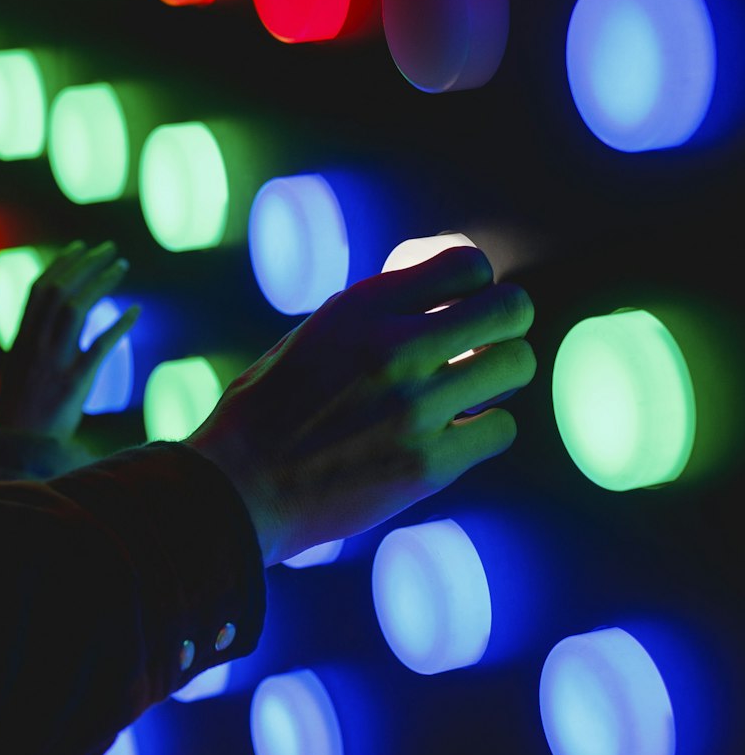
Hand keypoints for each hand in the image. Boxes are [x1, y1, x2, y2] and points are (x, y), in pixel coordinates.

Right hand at [0, 241, 140, 438]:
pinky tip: (136, 310)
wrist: (17, 448)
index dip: (60, 264)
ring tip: (121, 266)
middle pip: (59, 290)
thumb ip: (35, 342)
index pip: (39, 289)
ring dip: (101, 282)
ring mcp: (54, 361)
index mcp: (21, 338)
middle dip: (85, 264)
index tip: (80, 247)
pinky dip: (119, 324)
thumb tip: (55, 319)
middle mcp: (35, 344)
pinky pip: (100, 345)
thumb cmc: (20, 411)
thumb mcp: (20, 369)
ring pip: (76, 308)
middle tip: (109, 248)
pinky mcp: (74, 382)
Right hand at [188, 247, 534, 564]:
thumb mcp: (312, 336)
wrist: (237, 489)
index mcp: (360, 307)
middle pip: (510, 309)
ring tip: (473, 389)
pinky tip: (457, 434)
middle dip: (507, 322)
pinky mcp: (428, 465)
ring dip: (501, 375)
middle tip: (488, 341)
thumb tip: (439, 302)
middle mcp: (394, 348)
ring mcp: (416, 408)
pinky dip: (486, 429)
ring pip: (516, 366)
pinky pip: (501, 429)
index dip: (474, 284)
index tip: (460, 305)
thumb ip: (373, 316)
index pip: (467, 265)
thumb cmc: (267, 411)